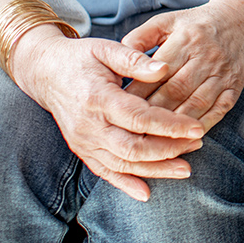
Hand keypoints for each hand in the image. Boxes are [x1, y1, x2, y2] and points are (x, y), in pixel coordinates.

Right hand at [10, 27, 205, 201]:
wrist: (45, 73)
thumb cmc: (82, 58)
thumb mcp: (106, 48)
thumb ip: (135, 59)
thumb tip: (165, 69)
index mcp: (98, 97)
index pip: (139, 117)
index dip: (170, 125)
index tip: (197, 127)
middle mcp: (89, 125)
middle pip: (133, 147)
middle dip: (169, 150)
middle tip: (197, 144)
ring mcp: (83, 141)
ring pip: (122, 164)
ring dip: (155, 169)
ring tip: (185, 169)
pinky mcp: (82, 150)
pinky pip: (104, 172)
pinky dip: (126, 184)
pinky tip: (147, 193)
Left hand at [121, 2, 243, 130]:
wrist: (240, 21)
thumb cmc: (195, 25)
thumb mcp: (166, 21)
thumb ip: (140, 37)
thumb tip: (119, 56)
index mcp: (186, 39)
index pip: (158, 72)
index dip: (138, 91)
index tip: (120, 107)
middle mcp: (206, 57)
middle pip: (176, 91)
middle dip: (152, 112)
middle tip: (131, 128)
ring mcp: (222, 74)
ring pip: (196, 105)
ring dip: (174, 125)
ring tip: (153, 139)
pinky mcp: (234, 87)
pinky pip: (218, 111)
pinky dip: (201, 126)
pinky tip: (185, 138)